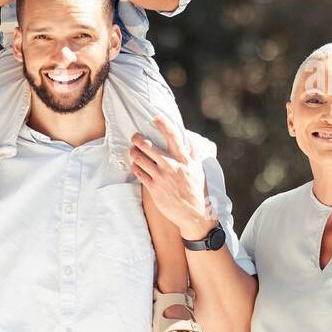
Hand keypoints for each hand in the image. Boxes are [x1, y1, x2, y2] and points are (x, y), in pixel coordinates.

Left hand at [129, 117, 214, 239]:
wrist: (193, 213)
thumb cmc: (197, 189)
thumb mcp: (198, 168)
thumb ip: (192, 153)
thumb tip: (189, 138)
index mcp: (184, 159)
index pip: (173, 136)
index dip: (163, 125)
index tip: (155, 118)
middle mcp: (172, 165)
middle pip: (148, 146)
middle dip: (138, 139)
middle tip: (135, 137)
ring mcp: (161, 177)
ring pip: (140, 158)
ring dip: (134, 153)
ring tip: (133, 151)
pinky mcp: (154, 188)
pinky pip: (139, 172)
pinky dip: (136, 167)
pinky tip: (137, 166)